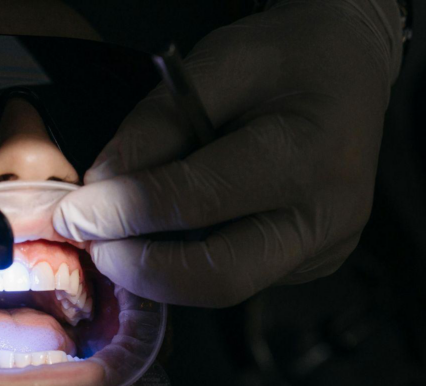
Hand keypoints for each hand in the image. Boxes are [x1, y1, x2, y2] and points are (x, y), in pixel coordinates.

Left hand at [53, 0, 402, 306]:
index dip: (124, 213)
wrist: (351, 72)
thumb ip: (156, 124)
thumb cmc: (286, 59)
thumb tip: (100, 188)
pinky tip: (170, 235)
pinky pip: (238, 277)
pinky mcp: (312, 265)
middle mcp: (327, 217)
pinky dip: (190, 262)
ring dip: (160, 271)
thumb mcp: (219, 62)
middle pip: (219, 279)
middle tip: (94, 246)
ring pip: (223, 287)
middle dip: (142, 270)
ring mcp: (324, 250)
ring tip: (122, 238)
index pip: (198, 202)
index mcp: (309, 153)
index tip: (74, 212)